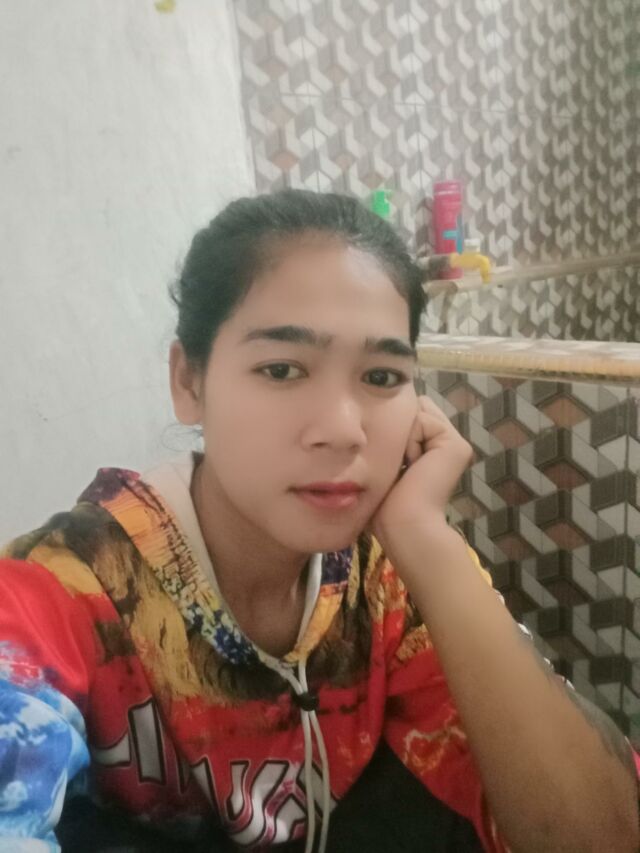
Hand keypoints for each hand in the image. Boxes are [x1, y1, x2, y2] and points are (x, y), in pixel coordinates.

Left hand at [370, 395, 473, 549]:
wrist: (404, 524)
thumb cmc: (386, 504)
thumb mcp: (384, 464)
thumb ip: (389, 439)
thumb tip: (380, 417)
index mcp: (431, 449)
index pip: (407, 416)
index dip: (390, 427)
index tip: (385, 456)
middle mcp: (446, 443)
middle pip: (412, 409)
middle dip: (397, 428)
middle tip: (398, 463)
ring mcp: (454, 443)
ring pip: (416, 412)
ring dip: (401, 437)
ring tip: (406, 467)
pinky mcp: (456, 444)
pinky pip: (421, 420)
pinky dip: (408, 440)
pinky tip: (412, 465)